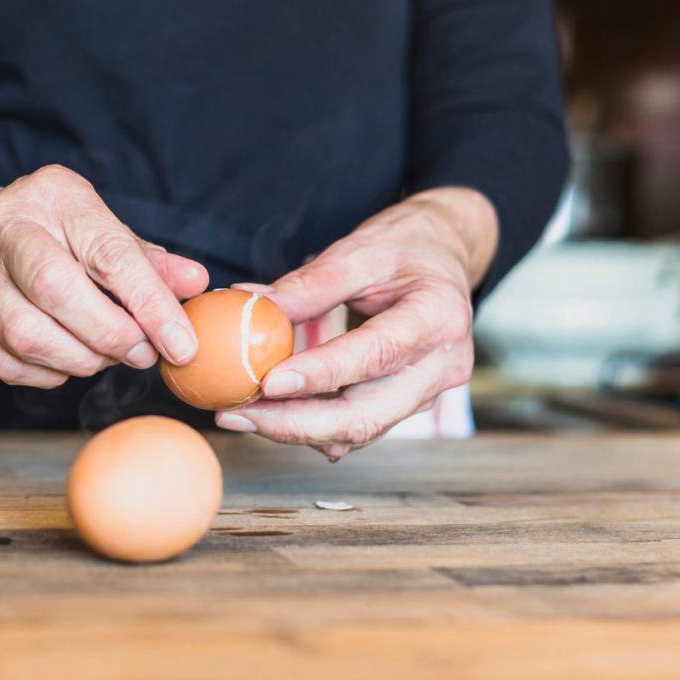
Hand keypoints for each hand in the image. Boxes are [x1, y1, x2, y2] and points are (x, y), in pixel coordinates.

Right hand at [0, 165, 207, 387]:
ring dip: (83, 359)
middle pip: (57, 290)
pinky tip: (71, 360)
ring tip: (109, 355)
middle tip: (144, 353)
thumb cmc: (54, 235)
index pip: (108, 253)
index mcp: (53, 197)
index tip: (182, 345)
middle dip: (112, 334)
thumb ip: (148, 261)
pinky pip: (9, 364)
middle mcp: (3, 229)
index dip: (151, 304)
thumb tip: (196, 283)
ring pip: (28, 335)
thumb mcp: (102, 229)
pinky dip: (52, 373)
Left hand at [215, 188, 497, 459]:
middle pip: (365, 416)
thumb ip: (309, 284)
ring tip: (239, 414)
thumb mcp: (359, 250)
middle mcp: (441, 367)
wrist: (443, 258)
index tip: (267, 383)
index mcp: (438, 317)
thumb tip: (250, 306)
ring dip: (294, 430)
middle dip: (294, 424)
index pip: (374, 355)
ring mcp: (427, 393)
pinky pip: (356, 428)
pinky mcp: (406, 405)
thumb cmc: (404, 248)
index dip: (319, 375)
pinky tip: (269, 413)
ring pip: (357, 431)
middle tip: (236, 414)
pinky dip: (311, 426)